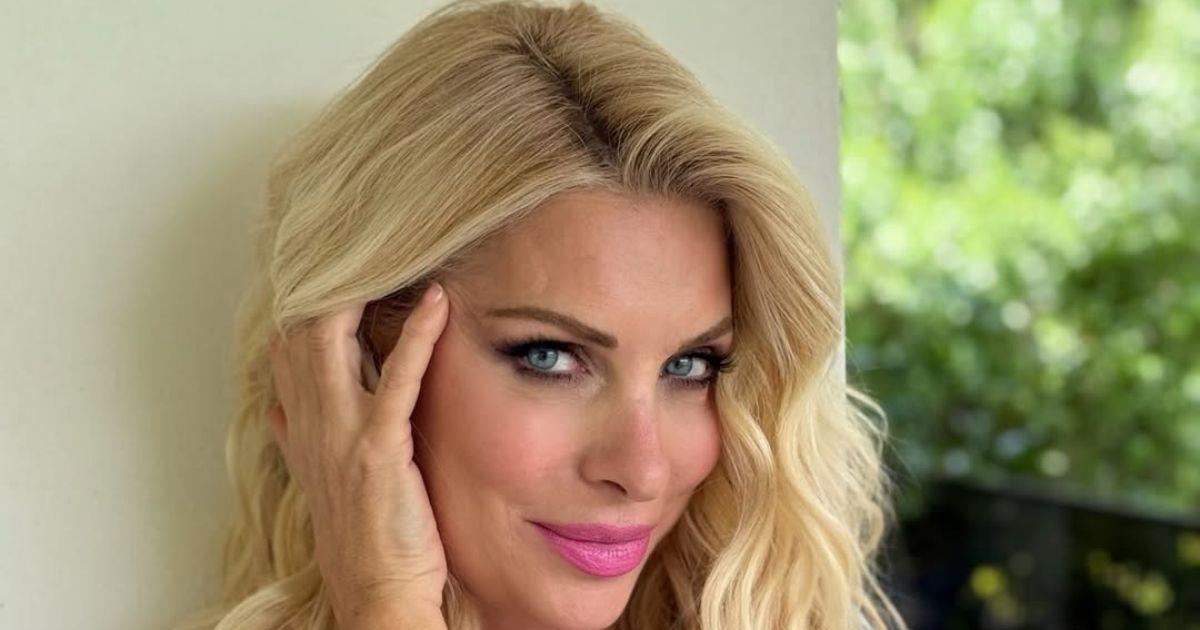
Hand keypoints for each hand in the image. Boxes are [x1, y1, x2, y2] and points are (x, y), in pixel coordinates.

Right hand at [267, 281, 449, 625]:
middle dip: (326, 277)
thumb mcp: (318, 480)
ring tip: (393, 248)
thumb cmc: (361, 535)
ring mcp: (342, 433)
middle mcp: (312, 421)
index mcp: (301, 424)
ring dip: (363, 290)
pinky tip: (436, 302)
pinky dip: (416, 335)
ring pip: (332, 340)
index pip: (286, 343)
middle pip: (301, 327)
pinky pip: (396, 378)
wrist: (377, 592)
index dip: (303, 296)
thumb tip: (277, 407)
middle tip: (362, 235)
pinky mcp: (379, 448)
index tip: (328, 258)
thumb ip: (296, 437)